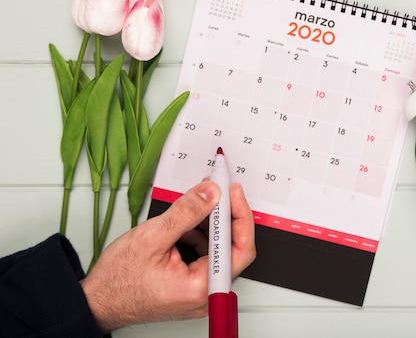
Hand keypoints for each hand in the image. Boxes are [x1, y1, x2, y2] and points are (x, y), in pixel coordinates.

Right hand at [80, 180, 255, 333]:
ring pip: (218, 251)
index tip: (232, 192)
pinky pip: (205, 258)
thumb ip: (186, 212)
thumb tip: (211, 193)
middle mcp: (205, 294)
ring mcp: (199, 293)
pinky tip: (183, 228)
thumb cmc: (117, 281)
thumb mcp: (152, 237)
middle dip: (223, 216)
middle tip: (215, 191)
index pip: (241, 248)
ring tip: (193, 208)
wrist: (97, 301)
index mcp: (201, 287)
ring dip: (208, 226)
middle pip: (232, 248)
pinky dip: (198, 238)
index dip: (240, 215)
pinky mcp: (191, 287)